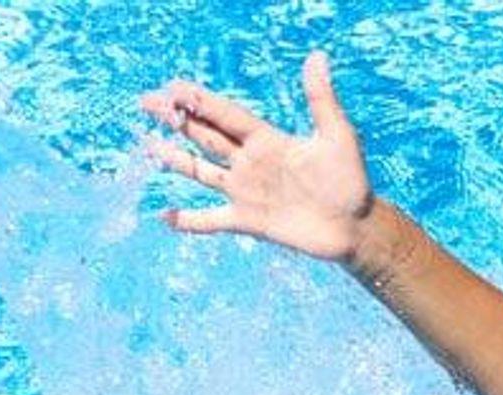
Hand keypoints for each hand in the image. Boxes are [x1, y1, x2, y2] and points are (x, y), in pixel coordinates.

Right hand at [140, 52, 371, 261]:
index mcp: (267, 140)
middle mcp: (251, 163)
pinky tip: (164, 216)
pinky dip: (189, 221)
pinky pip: (212, 221)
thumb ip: (321, 99)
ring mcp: (247, 192)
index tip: (172, 87)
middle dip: (176, 119)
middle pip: (205, 136)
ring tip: (147, 147)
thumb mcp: (337, 136)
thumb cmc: (351, 182)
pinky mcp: (249, 221)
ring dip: (174, 160)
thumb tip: (318, 58)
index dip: (199, 101)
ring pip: (201, 172)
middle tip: (146, 102)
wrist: (356, 228)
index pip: (224, 115)